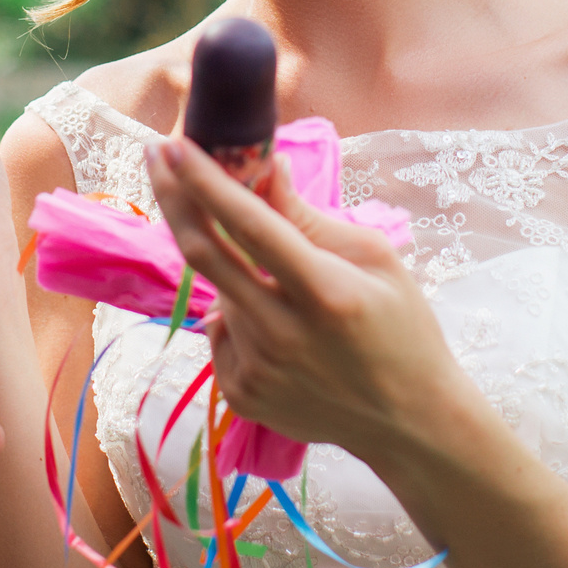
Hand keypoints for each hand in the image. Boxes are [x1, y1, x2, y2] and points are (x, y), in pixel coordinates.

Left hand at [145, 137, 468, 469]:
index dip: (205, 181)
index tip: (173, 144)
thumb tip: (265, 167)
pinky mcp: (243, 394)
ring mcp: (258, 369)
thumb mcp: (374, 258)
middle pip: (204, 254)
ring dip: (231, 265)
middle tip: (157, 158)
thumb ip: (309, 217)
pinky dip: (237, 311)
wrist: (410, 423)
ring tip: (279, 280)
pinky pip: (221, 331)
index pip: (249, 226)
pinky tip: (279, 325)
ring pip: (219, 290)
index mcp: (325, 291)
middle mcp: (283, 333)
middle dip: (174, 197)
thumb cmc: (402, 327)